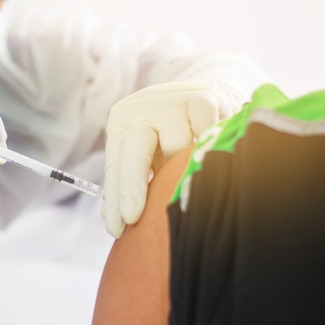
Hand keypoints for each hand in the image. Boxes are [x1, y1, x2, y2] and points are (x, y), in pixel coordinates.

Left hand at [102, 81, 241, 237]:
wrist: (206, 99)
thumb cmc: (171, 138)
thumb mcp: (150, 158)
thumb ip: (137, 185)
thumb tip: (119, 227)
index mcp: (122, 127)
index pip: (115, 167)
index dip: (116, 199)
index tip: (118, 228)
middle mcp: (141, 110)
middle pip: (135, 152)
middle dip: (133, 186)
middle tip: (133, 217)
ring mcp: (171, 101)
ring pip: (176, 146)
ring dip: (183, 165)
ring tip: (191, 169)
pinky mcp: (201, 95)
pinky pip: (203, 128)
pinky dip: (207, 142)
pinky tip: (209, 147)